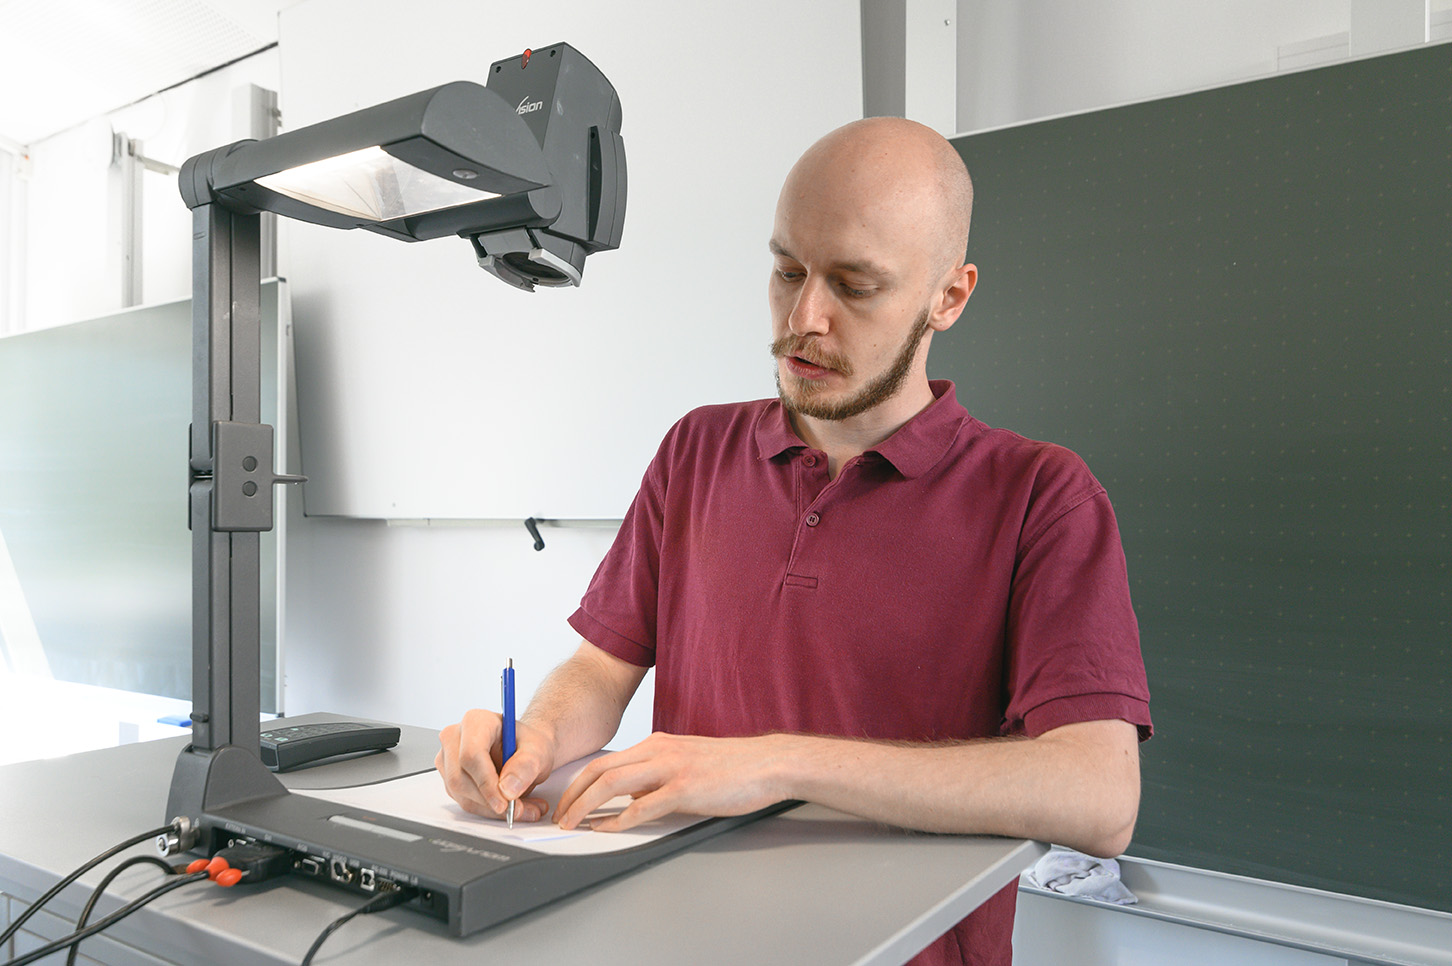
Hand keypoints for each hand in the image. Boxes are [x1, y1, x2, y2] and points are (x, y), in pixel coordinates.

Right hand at [435, 709, 554, 822]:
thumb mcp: (538, 751)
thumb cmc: (528, 744)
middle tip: (519, 809)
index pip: (471, 755)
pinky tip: (510, 807)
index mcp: (476, 721)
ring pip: (461, 794)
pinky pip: (465, 801)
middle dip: (490, 800)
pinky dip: (488, 810)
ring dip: (491, 808)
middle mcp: (455, 737)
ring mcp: (448, 759)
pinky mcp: (450, 778)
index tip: (505, 802)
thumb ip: (526, 766)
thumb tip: (507, 790)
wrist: (525, 750)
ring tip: (523, 808)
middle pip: (460, 778)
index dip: (486, 782)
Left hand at [553, 732, 790, 832]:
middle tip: (560, 816)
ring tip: (572, 824)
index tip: (567, 801)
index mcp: (657, 744)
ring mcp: (671, 768)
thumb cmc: (731, 767)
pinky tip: (607, 829)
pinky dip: (618, 820)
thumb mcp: (686, 763)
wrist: (766, 764)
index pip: (605, 761)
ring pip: (613, 784)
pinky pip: (642, 807)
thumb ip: (657, 776)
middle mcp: (659, 751)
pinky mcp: (685, 788)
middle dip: (573, 795)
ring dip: (586, 806)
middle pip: (600, 770)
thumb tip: (632, 796)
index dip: (579, 783)